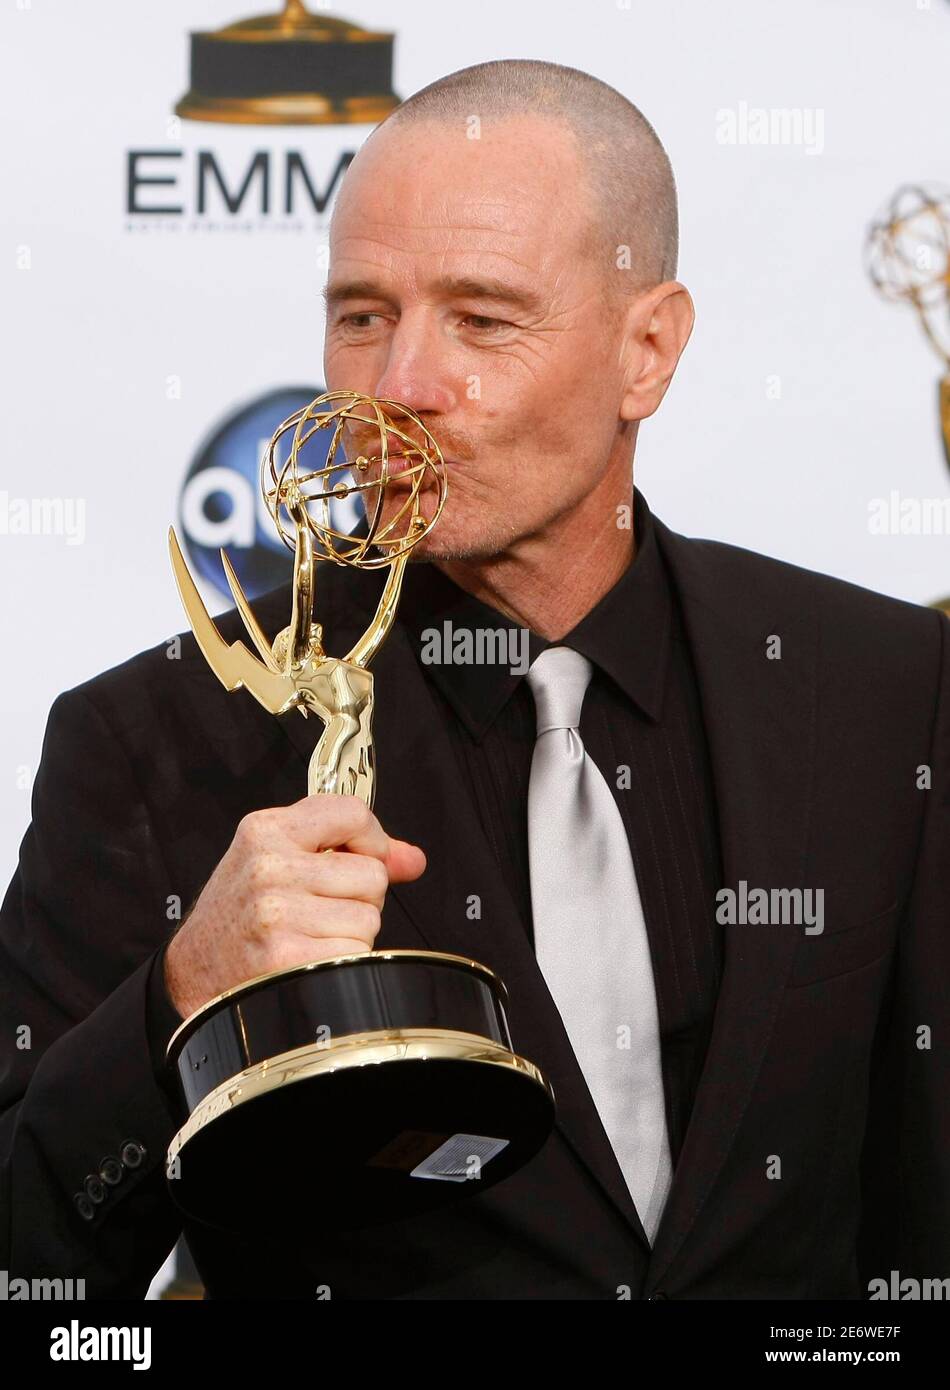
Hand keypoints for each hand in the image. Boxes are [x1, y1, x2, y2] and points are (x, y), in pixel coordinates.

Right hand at [163, 795, 425, 1018]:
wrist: (193, 971)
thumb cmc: (239, 914)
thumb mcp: (277, 859)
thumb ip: (346, 848)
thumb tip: (411, 859)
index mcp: (266, 831)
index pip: (351, 812)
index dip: (371, 838)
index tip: (362, 855)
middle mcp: (269, 867)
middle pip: (371, 873)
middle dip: (358, 896)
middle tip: (318, 907)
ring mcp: (277, 913)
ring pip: (369, 918)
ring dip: (350, 933)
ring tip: (309, 934)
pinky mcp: (288, 958)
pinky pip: (356, 954)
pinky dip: (342, 962)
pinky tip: (308, 958)